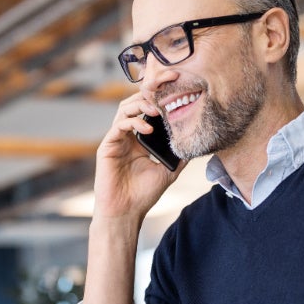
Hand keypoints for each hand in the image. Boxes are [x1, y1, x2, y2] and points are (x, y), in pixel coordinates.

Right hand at [92, 92, 181, 220]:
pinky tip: (148, 129)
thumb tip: (196, 143)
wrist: (126, 212)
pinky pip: (118, 126)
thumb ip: (179, 155)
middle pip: (134, 103)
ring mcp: (116, 140)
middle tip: (166, 91)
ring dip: (141, 105)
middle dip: (150, 94)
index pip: (147, 111)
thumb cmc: (144, 194)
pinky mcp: (107, 146)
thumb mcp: (168, 171)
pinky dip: (133, 122)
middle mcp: (127, 136)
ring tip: (157, 109)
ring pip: (124, 109)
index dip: (159, 99)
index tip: (175, 92)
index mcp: (139, 139)